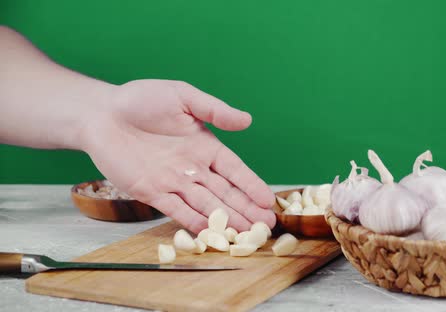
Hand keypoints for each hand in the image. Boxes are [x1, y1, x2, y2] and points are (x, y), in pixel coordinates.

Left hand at [81, 79, 275, 232]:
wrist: (100, 113)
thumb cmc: (141, 99)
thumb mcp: (183, 96)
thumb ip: (214, 110)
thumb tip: (247, 120)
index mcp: (204, 145)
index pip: (234, 170)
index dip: (252, 185)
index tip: (269, 200)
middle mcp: (192, 167)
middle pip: (224, 193)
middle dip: (246, 209)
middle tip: (266, 226)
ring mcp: (172, 182)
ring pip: (205, 205)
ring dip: (225, 220)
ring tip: (246, 234)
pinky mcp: (150, 192)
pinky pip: (176, 210)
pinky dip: (193, 222)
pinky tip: (210, 233)